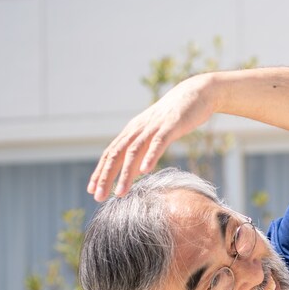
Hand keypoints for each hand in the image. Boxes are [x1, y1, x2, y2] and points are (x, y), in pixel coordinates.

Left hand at [89, 74, 218, 200]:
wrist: (196, 93)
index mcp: (133, 131)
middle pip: (116, 154)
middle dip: (105, 176)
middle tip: (97, 196)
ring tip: (120, 193)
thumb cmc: (177, 116)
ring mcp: (153, 127)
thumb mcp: (156, 133)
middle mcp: (138, 129)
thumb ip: (145, 149)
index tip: (92, 190)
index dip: (101, 172)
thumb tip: (137, 169)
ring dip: (125, 174)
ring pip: (134, 151)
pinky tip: (145, 171)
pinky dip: (150, 156)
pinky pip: (158, 143)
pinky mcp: (170, 126)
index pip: (111, 153)